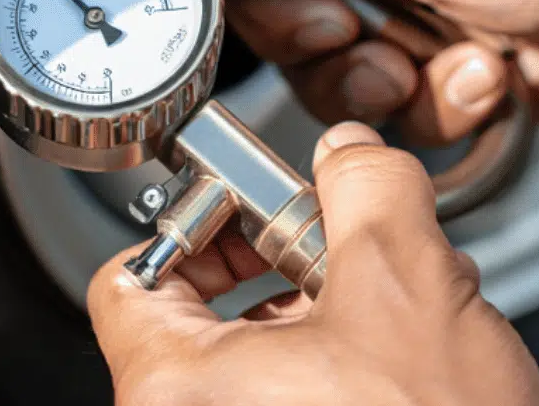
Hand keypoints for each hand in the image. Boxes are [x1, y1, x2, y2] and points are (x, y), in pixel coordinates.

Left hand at [88, 123, 538, 405]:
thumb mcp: (406, 279)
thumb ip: (366, 189)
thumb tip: (350, 155)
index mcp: (175, 390)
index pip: (131, 276)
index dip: (199, 220)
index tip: (256, 202)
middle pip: (204, 309)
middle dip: (288, 260)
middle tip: (335, 245)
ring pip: (261, 355)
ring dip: (331, 308)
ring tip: (397, 299)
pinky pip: (292, 397)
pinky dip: (344, 362)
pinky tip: (408, 352)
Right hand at [149, 0, 538, 139]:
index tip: (248, 9)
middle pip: (274, 20)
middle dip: (320, 39)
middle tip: (365, 23)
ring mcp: (413, 3)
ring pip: (331, 80)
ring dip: (384, 82)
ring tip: (441, 53)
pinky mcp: (451, 64)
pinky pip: (399, 116)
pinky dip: (444, 105)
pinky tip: (491, 71)